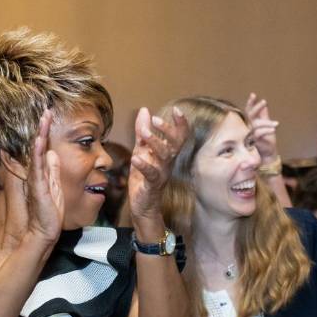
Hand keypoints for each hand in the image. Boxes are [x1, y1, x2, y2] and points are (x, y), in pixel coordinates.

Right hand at [25, 109, 64, 244]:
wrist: (45, 231)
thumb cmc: (50, 212)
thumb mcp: (55, 186)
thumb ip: (53, 170)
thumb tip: (52, 153)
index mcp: (41, 172)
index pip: (42, 149)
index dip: (44, 132)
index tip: (48, 116)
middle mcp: (36, 173)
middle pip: (38, 147)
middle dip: (42, 128)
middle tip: (46, 110)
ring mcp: (35, 180)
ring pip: (37, 153)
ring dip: (40, 135)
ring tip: (44, 118)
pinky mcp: (38, 187)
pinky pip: (37, 168)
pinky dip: (37, 153)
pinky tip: (40, 140)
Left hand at [128, 106, 187, 227]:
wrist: (142, 205)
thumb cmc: (144, 177)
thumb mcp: (141, 150)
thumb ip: (142, 131)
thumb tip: (145, 110)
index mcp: (166, 153)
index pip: (179, 136)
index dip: (181, 124)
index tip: (177, 110)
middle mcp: (167, 162)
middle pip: (174, 144)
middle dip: (167, 130)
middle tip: (155, 119)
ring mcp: (161, 173)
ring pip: (164, 156)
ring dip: (154, 143)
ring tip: (143, 133)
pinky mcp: (152, 185)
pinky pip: (151, 174)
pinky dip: (144, 165)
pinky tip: (136, 158)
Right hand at [244, 93, 279, 165]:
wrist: (268, 155)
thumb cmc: (266, 140)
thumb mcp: (266, 125)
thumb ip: (264, 116)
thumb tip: (264, 105)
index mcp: (250, 123)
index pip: (248, 111)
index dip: (250, 103)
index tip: (253, 94)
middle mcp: (247, 128)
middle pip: (250, 115)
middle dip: (257, 108)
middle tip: (264, 102)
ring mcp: (249, 134)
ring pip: (255, 124)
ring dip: (266, 122)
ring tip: (276, 123)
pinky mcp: (252, 142)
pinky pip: (258, 133)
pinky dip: (266, 130)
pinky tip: (274, 128)